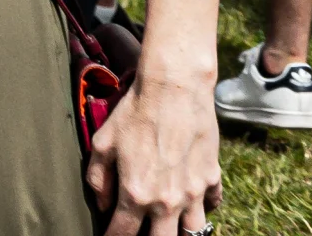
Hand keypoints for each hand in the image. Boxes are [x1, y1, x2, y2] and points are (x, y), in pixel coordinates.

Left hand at [87, 62, 220, 235]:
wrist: (174, 90)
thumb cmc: (133, 113)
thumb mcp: (103, 143)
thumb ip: (98, 179)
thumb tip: (102, 205)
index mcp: (137, 194)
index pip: (123, 234)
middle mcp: (168, 201)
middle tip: (140, 232)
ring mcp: (194, 192)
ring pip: (193, 231)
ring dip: (180, 232)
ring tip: (169, 226)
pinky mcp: (212, 178)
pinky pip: (211, 206)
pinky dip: (203, 209)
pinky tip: (192, 203)